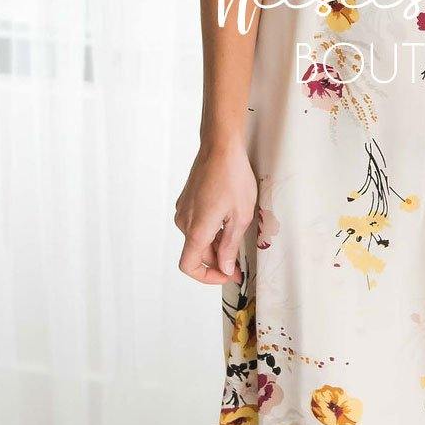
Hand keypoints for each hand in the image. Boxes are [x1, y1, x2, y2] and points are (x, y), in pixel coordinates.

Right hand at [174, 139, 257, 285]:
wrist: (221, 147)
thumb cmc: (233, 177)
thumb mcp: (240, 217)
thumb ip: (230, 247)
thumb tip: (226, 268)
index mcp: (196, 229)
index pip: (189, 266)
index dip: (207, 277)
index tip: (227, 275)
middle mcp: (184, 221)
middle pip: (198, 253)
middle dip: (218, 261)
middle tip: (240, 264)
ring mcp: (183, 210)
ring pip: (198, 238)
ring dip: (215, 244)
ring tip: (237, 235)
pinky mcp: (186, 201)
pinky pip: (196, 224)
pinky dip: (211, 230)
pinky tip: (228, 219)